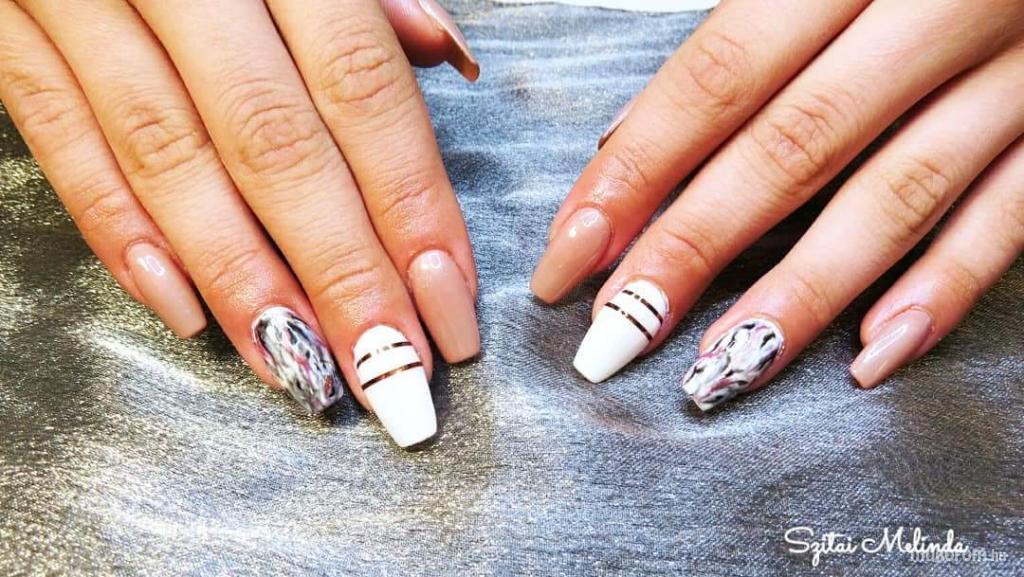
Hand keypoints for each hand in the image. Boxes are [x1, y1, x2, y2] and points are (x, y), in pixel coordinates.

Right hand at [0, 0, 480, 446]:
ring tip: (309, 372)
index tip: (449, 304)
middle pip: (276, 144)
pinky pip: (60, 140)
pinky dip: (122, 234)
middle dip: (343, 272)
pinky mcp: (2, 25)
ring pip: (171, 159)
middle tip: (394, 375)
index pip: (362, 89)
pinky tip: (186, 314)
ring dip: (247, 280)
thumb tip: (449, 57)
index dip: (411, 205)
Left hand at [532, 0, 1023, 408]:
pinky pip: (1012, 217)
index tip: (569, 255)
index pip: (717, 79)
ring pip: (894, 196)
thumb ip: (736, 41)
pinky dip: (941, 290)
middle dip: (692, 250)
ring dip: (798, 293)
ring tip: (719, 369)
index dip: (635, 173)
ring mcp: (1014, 71)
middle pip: (791, 149)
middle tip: (618, 334)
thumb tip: (626, 140)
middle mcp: (932, 9)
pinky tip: (870, 356)